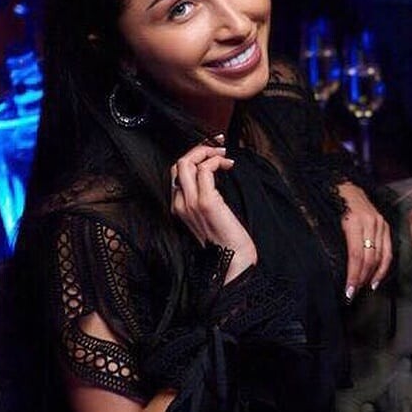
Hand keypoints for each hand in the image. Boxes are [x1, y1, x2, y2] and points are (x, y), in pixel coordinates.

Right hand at [171, 141, 256, 283]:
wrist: (233, 263)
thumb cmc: (227, 239)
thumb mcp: (211, 215)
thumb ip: (206, 196)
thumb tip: (214, 173)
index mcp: (179, 207)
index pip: (177, 172)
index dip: (193, 156)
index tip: (212, 150)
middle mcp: (180, 204)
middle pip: (178, 163)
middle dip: (199, 148)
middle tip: (219, 148)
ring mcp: (191, 204)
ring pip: (187, 162)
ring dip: (207, 152)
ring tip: (224, 156)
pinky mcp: (206, 203)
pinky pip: (204, 170)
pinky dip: (216, 162)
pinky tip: (229, 166)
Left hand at [337, 182, 391, 299]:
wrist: (343, 183)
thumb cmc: (329, 202)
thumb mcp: (323, 217)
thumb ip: (326, 237)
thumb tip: (326, 264)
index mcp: (354, 222)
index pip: (356, 255)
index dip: (353, 275)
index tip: (348, 291)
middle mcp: (371, 223)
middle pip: (369, 258)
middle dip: (360, 278)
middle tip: (352, 294)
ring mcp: (380, 223)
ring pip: (380, 256)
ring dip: (372, 276)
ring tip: (362, 289)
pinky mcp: (385, 225)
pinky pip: (389, 250)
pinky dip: (384, 267)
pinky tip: (376, 279)